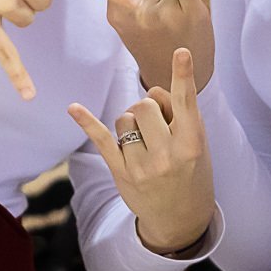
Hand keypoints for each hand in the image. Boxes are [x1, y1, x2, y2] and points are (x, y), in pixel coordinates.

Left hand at [70, 47, 213, 254]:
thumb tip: (151, 90)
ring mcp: (142, 165)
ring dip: (131, 122)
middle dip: (148, 108)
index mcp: (192, 143)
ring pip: (124, 117)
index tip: (181, 51)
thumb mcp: (197, 144)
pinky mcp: (121, 172)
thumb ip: (179, 114)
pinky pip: (101, 139)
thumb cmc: (191, 172)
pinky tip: (73, 108)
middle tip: (157, 127)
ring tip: (145, 142)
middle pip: (145, 104)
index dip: (183, 75)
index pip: (187, 102)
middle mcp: (167, 154)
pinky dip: (86, 121)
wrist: (181, 220)